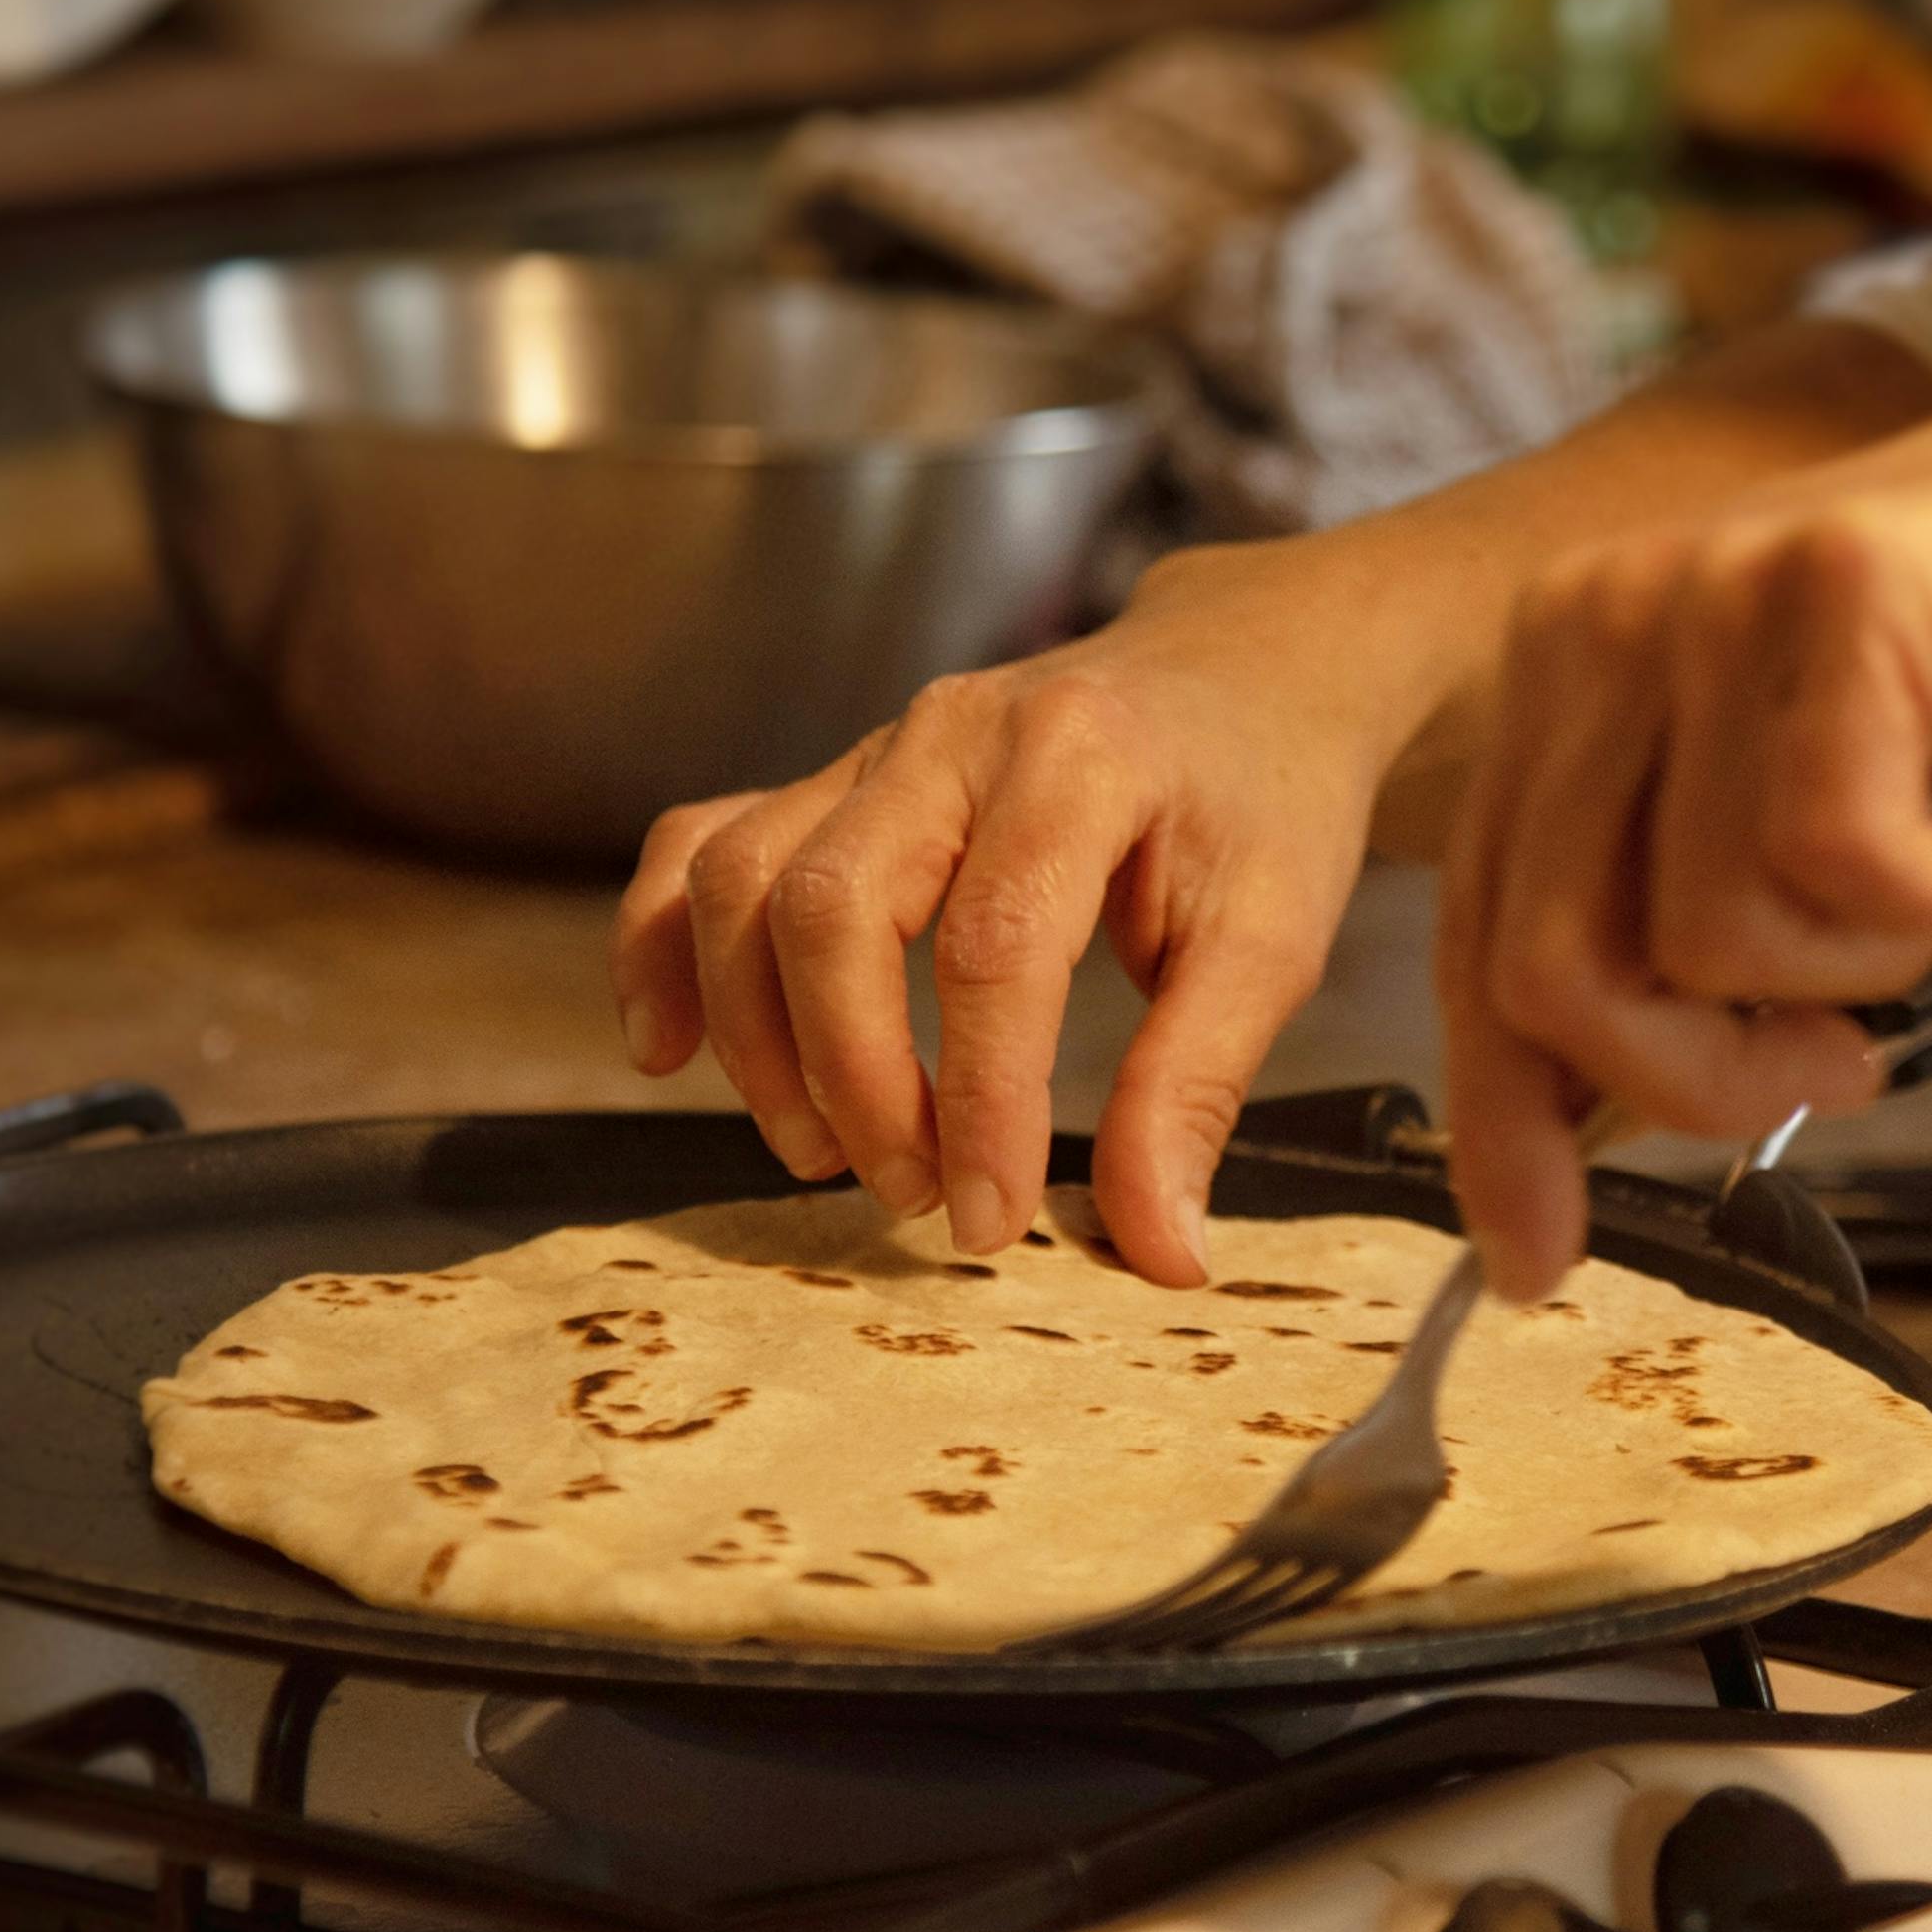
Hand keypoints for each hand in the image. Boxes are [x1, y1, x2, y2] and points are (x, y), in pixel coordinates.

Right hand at [608, 540, 1409, 1287]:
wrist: (1245, 675)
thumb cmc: (1260, 804)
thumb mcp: (1270, 942)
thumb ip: (1197, 1090)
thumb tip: (1157, 1255)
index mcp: (1080, 758)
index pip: (992, 943)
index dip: (979, 1101)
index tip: (990, 1221)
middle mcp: (953, 734)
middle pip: (832, 906)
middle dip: (855, 1079)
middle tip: (913, 1196)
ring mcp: (876, 750)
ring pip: (742, 880)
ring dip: (760, 1039)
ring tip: (827, 1153)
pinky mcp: (833, 783)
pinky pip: (700, 846)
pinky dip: (661, 949)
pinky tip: (671, 1052)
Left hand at [1437, 357, 1931, 1294]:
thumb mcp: (1790, 815)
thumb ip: (1664, 932)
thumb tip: (1563, 1136)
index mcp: (1563, 662)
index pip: (1478, 932)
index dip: (1504, 1118)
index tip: (1538, 1254)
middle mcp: (1602, 608)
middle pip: (1561, 966)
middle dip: (1703, 1078)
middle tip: (1838, 1063)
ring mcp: (1714, 587)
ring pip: (1708, 935)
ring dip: (1855, 966)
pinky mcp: (1841, 589)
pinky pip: (1835, 860)